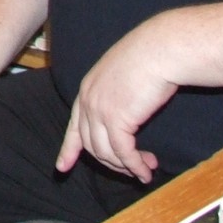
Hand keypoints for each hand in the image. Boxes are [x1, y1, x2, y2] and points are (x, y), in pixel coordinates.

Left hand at [55, 19, 177, 181]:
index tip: (62, 168)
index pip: (74, 126)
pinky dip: (135, 166)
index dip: (68, 149)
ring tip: (146, 168)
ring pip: (106, 153)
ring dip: (127, 166)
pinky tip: (146, 172)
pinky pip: (124, 153)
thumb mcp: (122, 77)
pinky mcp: (117, 119)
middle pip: (91, 145)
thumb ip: (115, 96)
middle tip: (136, 167)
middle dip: (113, 163)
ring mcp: (99, 110)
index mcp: (87, 89)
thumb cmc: (148, 58)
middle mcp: (88, 101)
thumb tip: (124, 118)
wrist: (159, 50)